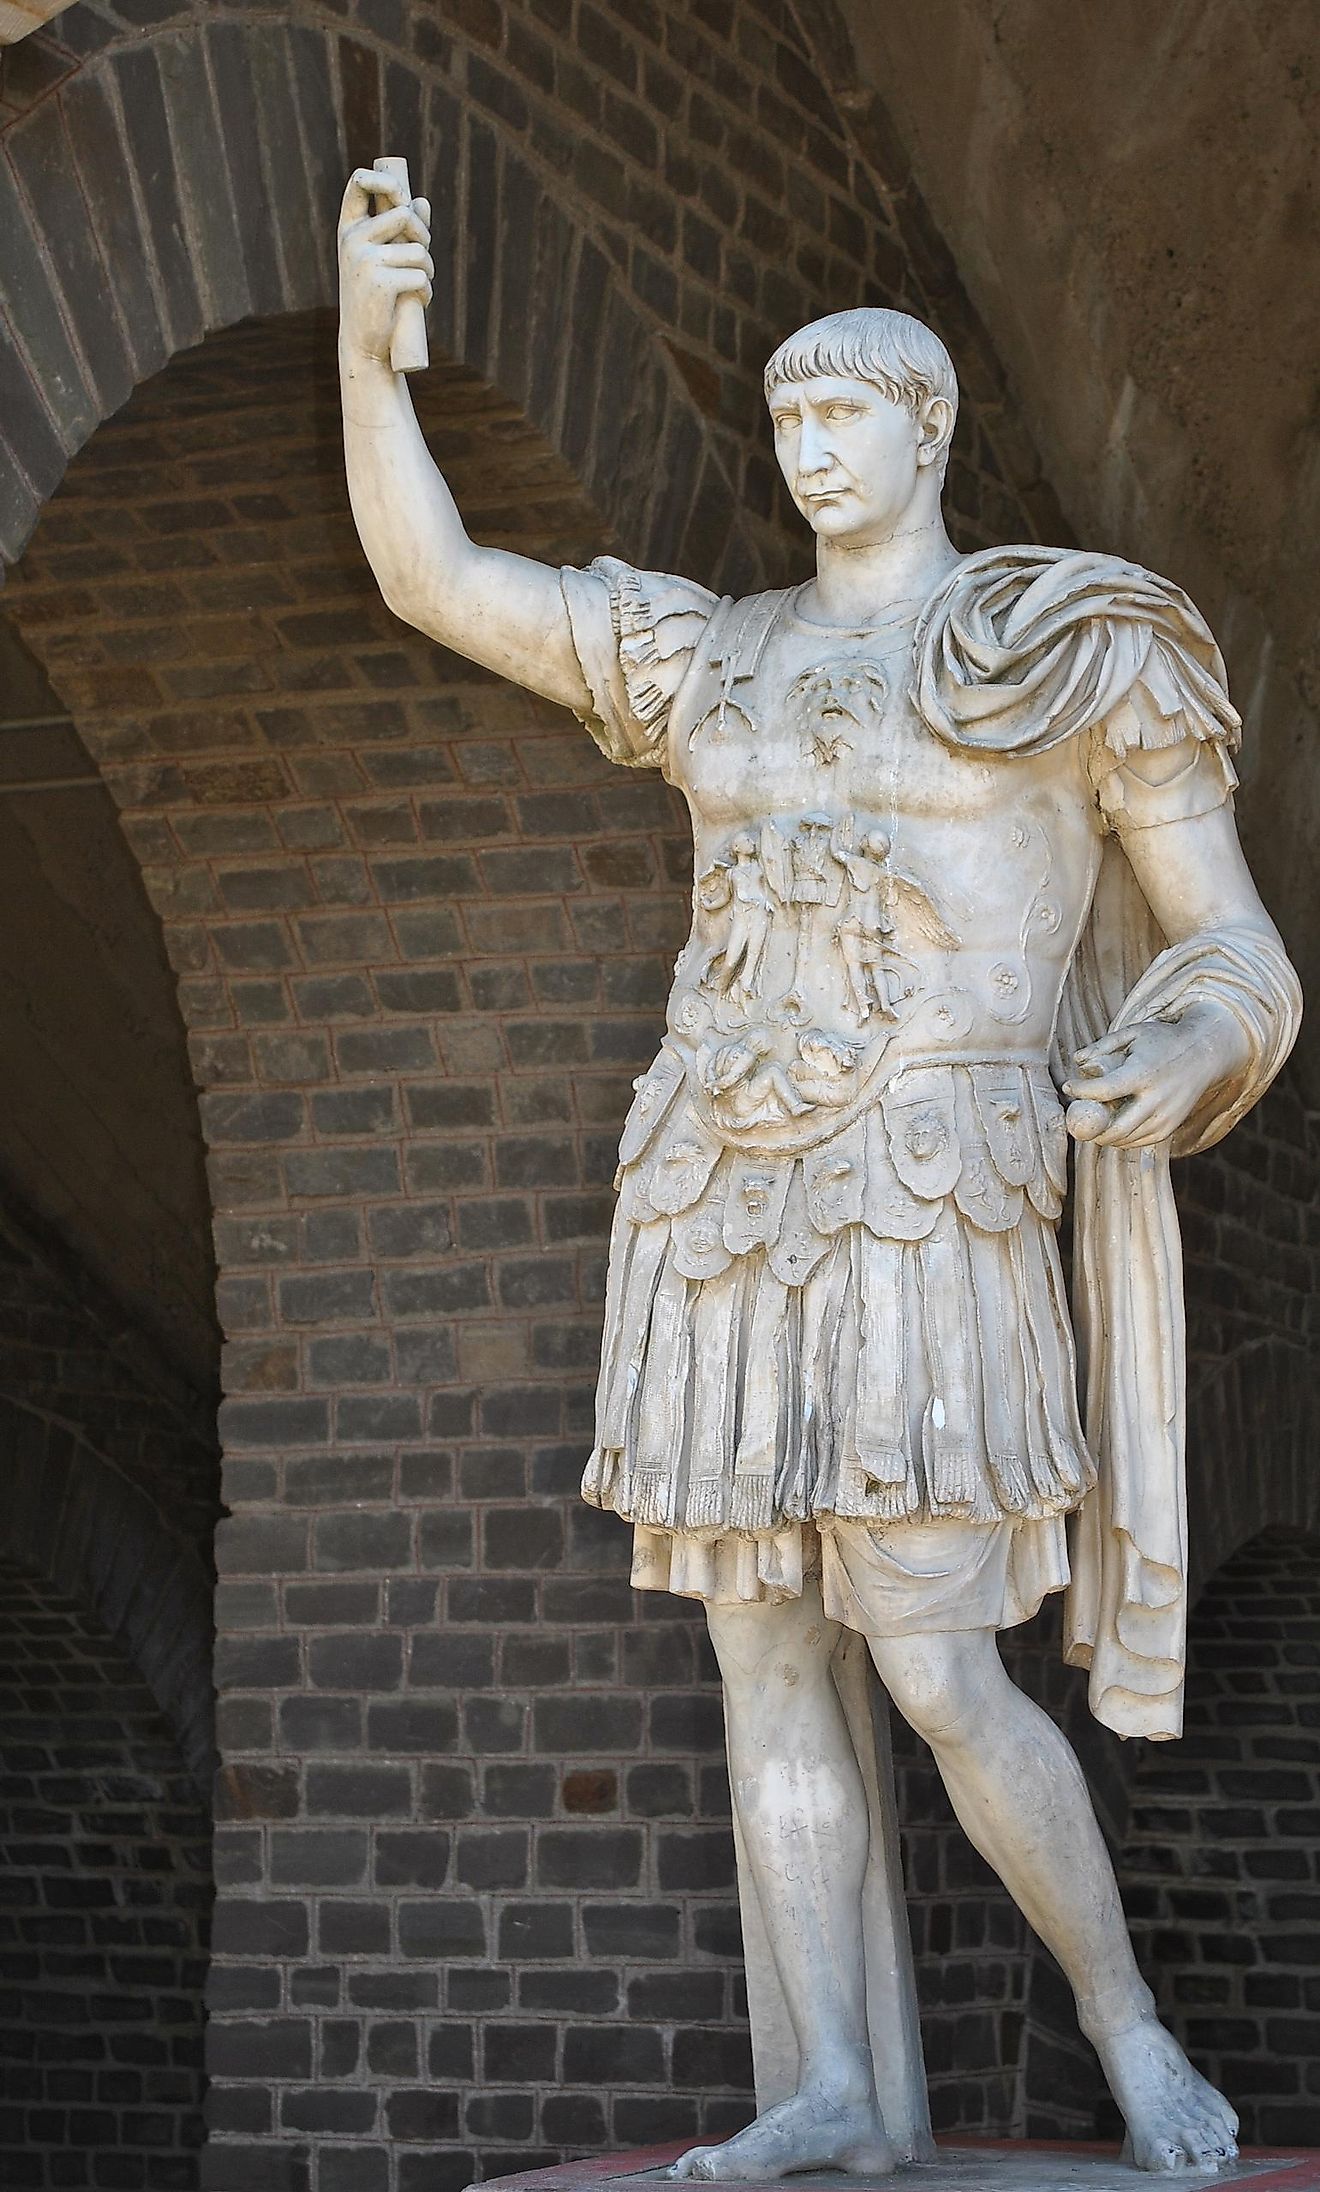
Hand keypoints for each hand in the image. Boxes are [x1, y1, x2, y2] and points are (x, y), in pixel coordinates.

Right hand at [338, 167, 432, 365]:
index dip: (385, 180)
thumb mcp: (382, 260)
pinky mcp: (381, 283)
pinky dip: (426, 291)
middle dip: (423, 235)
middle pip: (404, 214)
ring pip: (418, 251)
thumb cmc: (374, 298)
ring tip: (419, 286)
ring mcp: (365, 261)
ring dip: (428, 270)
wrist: (363, 343)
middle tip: (424, 253)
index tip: (403, 198)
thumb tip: (422, 201)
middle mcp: (353, 240)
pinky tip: (417, 302)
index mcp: (349, 229)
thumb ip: (400, 230)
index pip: (359, 182)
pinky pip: (420, 276)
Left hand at [1063, 999, 1250, 1147]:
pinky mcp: (1169, 1128)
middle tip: (1077, 1115)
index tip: (1068, 1086)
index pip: (1104, 1091)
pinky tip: (1113, 1122)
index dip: (1081, 1091)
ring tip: (1095, 1116)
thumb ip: (1103, 1045)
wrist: (1206, 1054)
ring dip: (1103, 1133)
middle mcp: (1156, 1100)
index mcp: (1143, 1074)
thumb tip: (1077, 1061)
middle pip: (1113, 1128)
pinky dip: (1121, 1137)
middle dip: (1089, 1126)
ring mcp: (1165, 1118)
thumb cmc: (1164, 1041)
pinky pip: (1137, 1141)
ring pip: (1124, 1139)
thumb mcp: (1134, 1033)